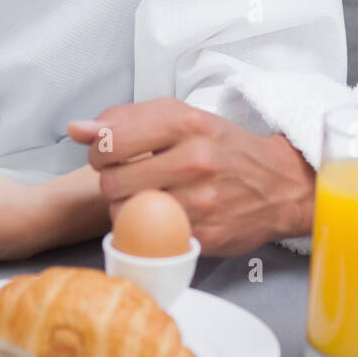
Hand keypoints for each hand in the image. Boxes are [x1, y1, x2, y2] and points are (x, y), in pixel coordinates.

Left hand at [67, 99, 315, 256]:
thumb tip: (77, 128)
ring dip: (126, 208)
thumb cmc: (224, 148)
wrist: (280, 185)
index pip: (111, 140)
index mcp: (186, 123)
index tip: (111, 154)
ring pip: (125, 213)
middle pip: (111, 181)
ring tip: (146, 197)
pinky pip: (147, 239)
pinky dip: (146, 231)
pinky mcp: (202, 236)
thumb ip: (127, 119)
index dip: (99, 150)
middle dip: (112, 180)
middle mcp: (194, 160)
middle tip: (130, 177)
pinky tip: (159, 219)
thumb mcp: (182, 117)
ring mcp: (200, 201)